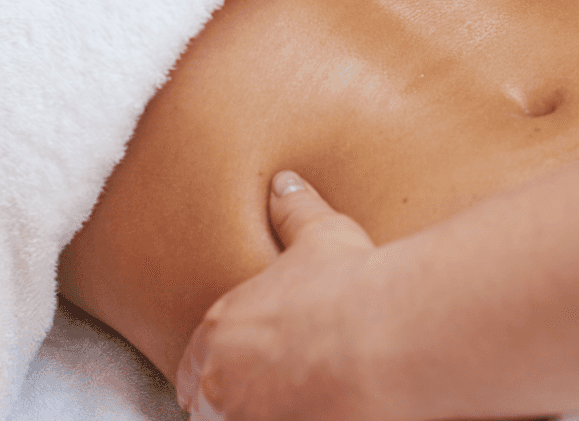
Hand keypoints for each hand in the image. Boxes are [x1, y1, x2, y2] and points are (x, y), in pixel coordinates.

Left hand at [176, 172, 398, 420]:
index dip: (217, 368)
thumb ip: (294, 210)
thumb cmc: (350, 283)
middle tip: (266, 395)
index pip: (194, 364)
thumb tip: (284, 182)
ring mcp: (244, 417)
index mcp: (221, 327)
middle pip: (206, 404)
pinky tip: (313, 412)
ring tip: (292, 404)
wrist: (384, 334)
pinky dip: (290, 419)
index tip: (241, 371)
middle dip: (230, 400)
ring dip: (252, 414)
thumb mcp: (321, 234)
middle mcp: (220, 378)